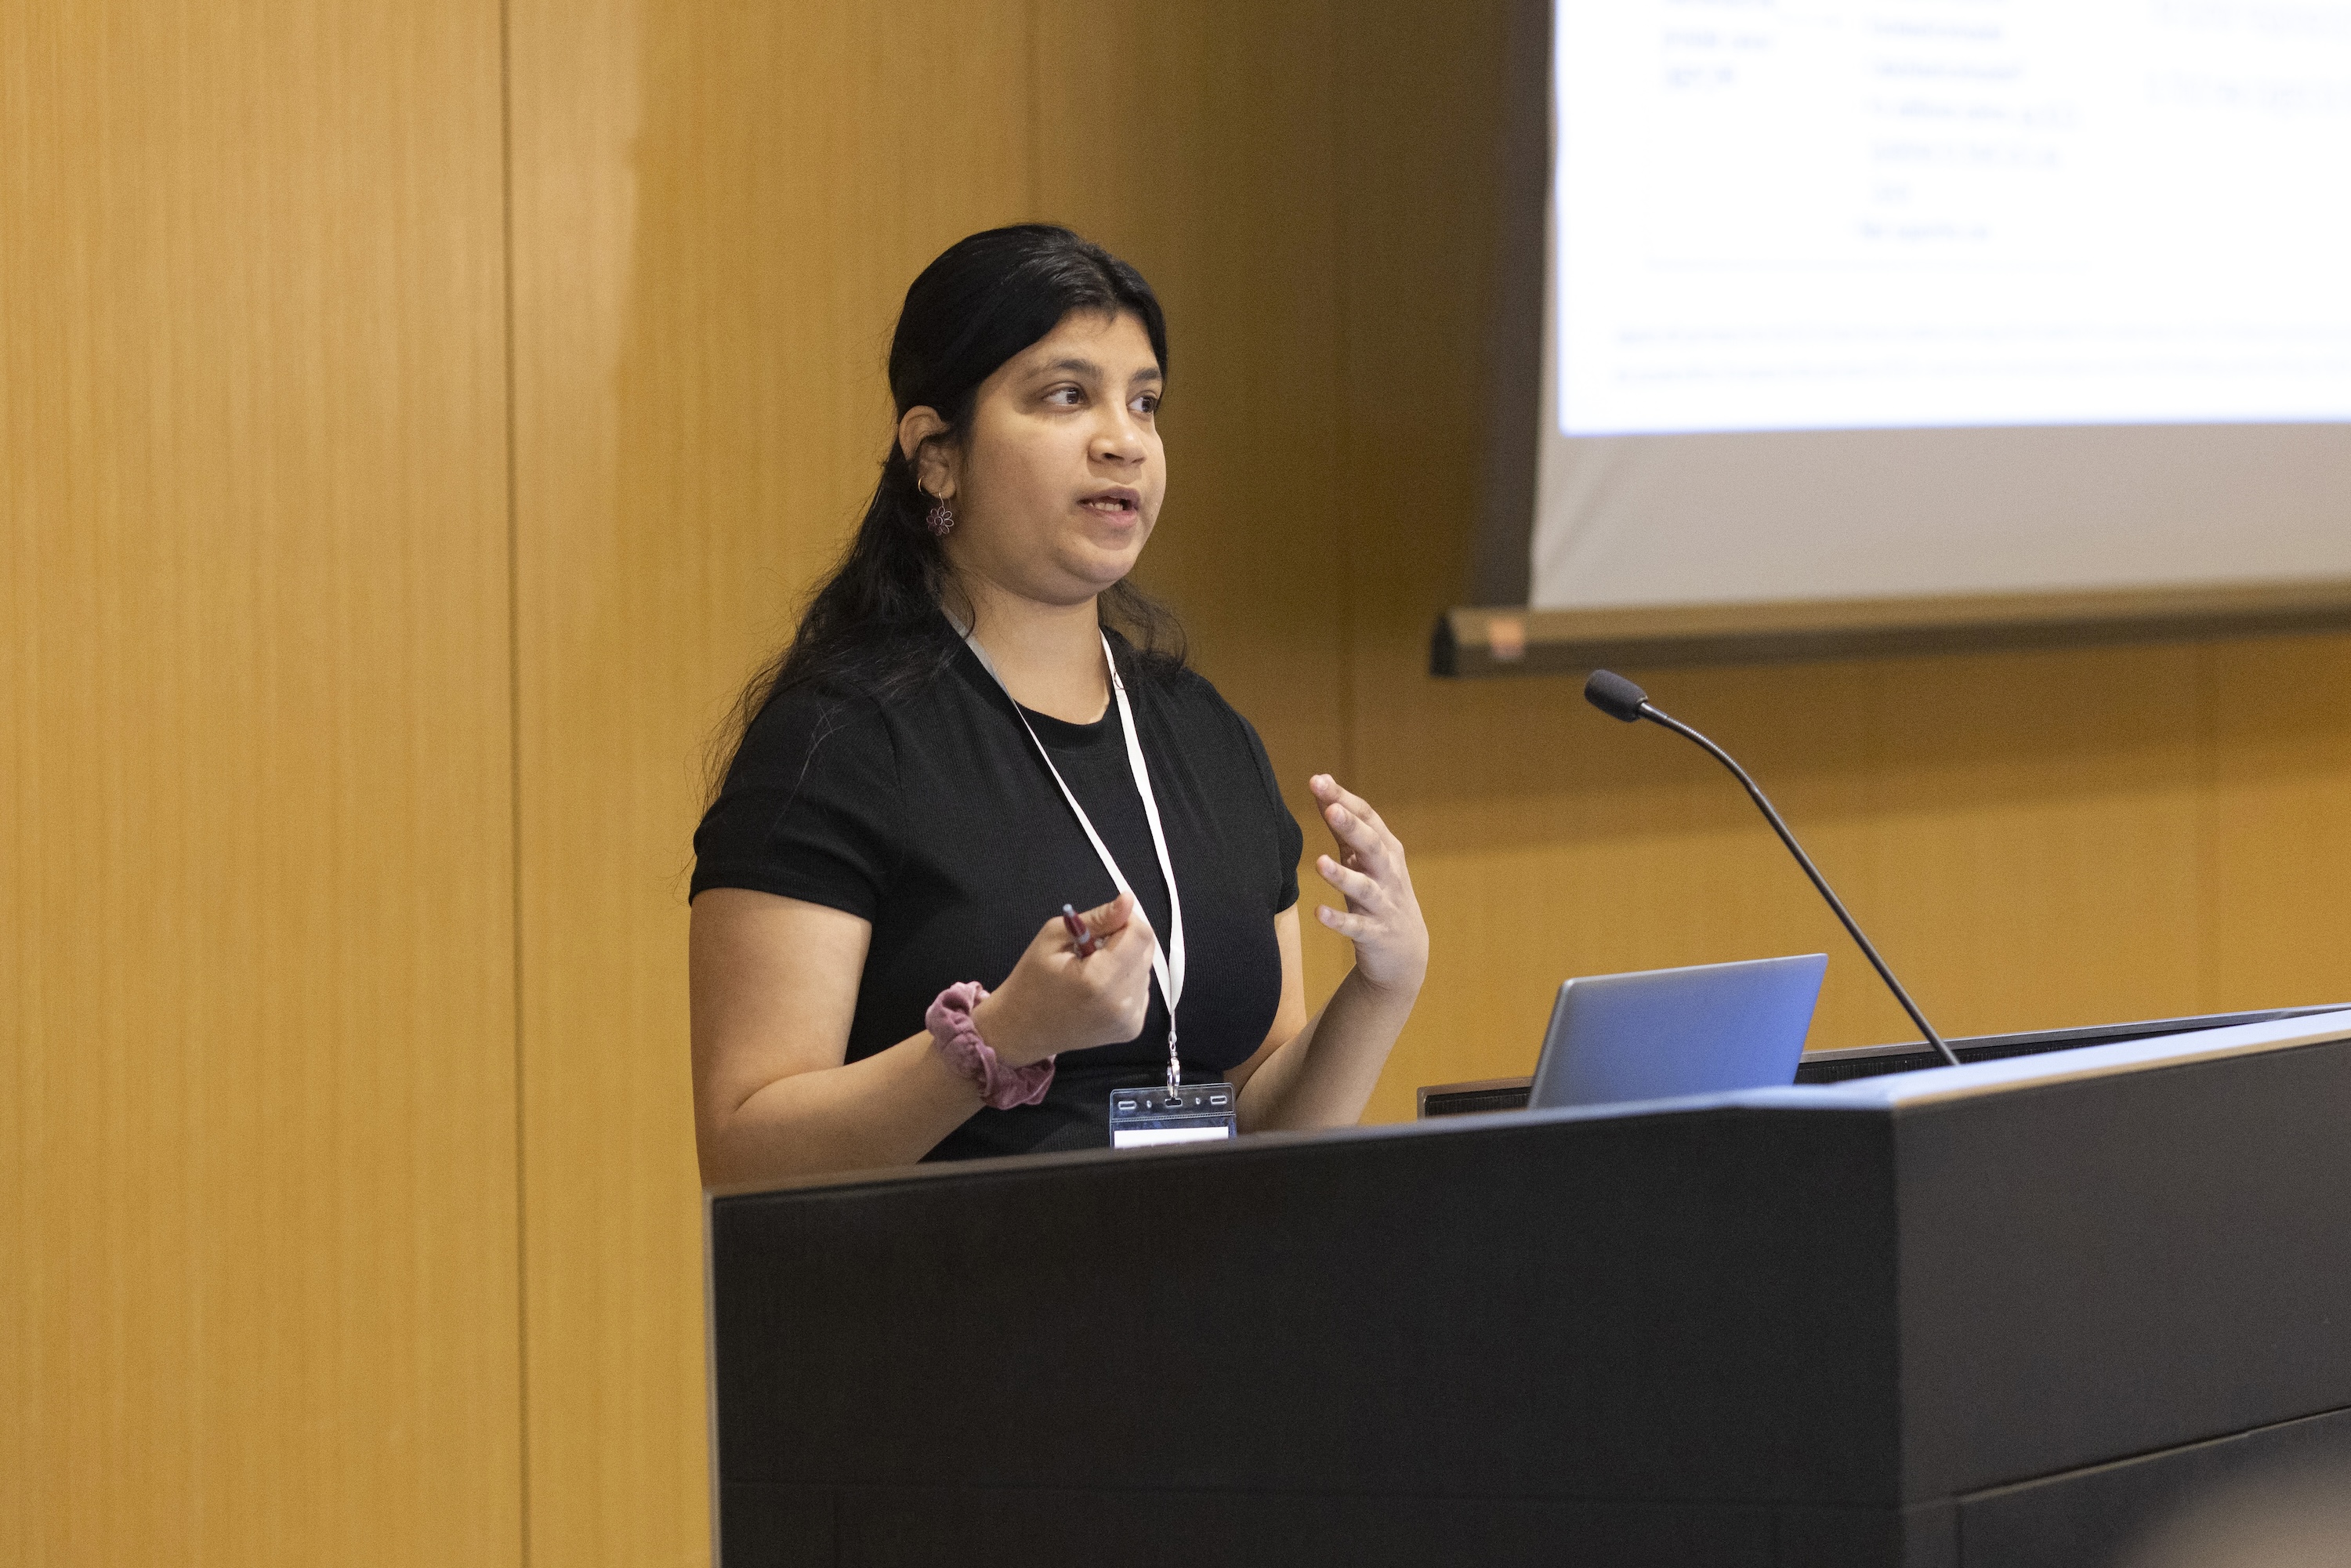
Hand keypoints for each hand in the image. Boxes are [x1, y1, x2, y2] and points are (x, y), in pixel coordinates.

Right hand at [972, 892, 1156, 1066]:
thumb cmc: (1032, 980)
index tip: (1103, 924)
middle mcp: (1122, 1004)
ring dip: (1125, 961)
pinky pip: (1141, 989)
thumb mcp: (1053, 937)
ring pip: (1145, 969)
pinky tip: (1101, 988)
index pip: (1142, 934)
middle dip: (1124, 940)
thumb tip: (1127, 900)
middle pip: (1146, 951)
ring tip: (1093, 970)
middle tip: (1092, 948)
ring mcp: (1130, 1020)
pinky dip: (1125, 981)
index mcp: (1100, 980)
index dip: (1126, 920)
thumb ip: (1096, 919)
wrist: (1023, 1030)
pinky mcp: (1132, 1029)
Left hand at [1310, 774, 1427, 997]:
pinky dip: (1339, 920)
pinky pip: (1356, 926)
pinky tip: (1319, 913)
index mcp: (1386, 850)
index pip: (1368, 818)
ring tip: (1320, 862)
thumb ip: (1344, 825)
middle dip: (1352, 827)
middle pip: (1372, 846)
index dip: (1343, 799)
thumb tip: (1322, 782)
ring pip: (1365, 887)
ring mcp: (1384, 905)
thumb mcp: (1365, 859)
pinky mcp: (1375, 934)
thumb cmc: (1379, 893)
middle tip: (1331, 809)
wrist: (1405, 952)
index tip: (1317, 780)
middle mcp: (1388, 874)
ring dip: (1343, 875)